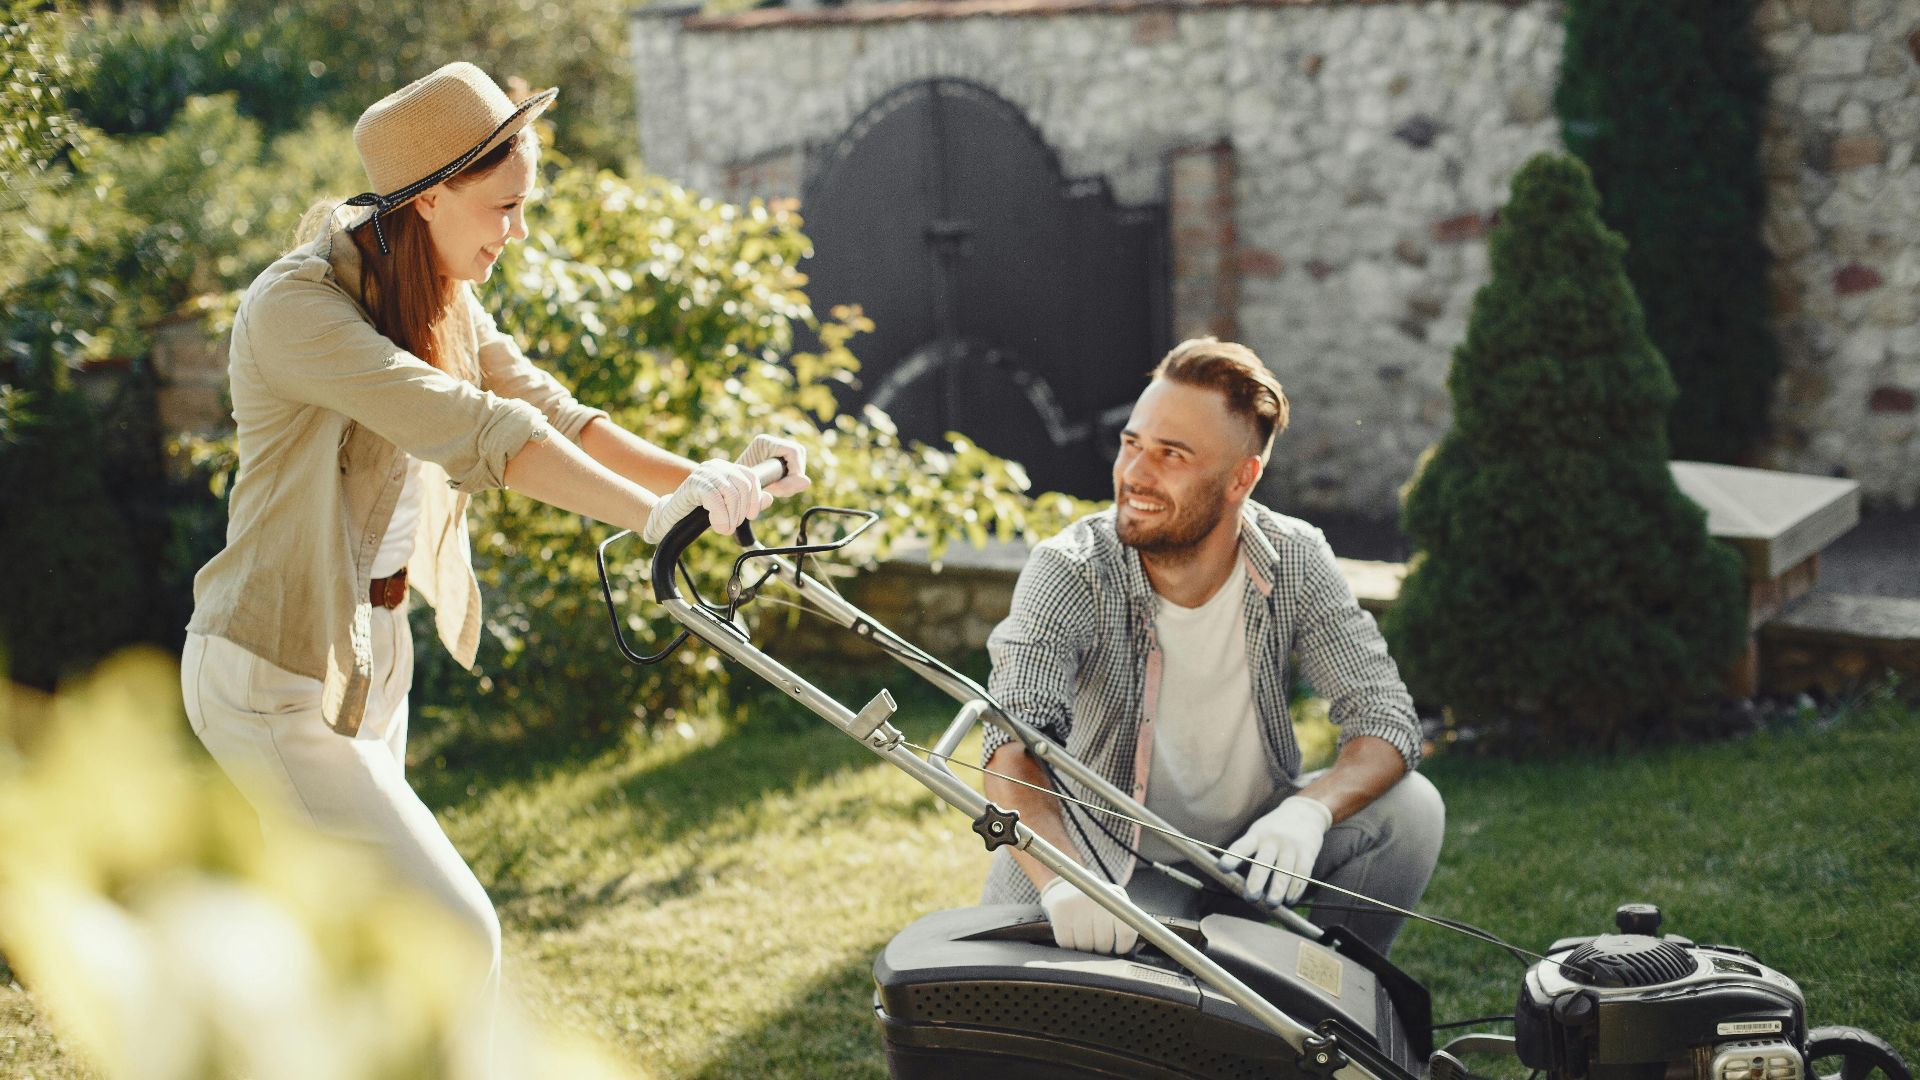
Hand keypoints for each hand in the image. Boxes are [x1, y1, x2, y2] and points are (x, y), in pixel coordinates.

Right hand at [641, 460, 768, 543]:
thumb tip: (769, 498)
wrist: (669, 519)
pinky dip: (720, 516)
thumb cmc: (697, 513)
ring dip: (732, 516)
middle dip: (742, 510)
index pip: (751, 476)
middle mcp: (715, 466)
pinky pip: (715, 499)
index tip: (750, 516)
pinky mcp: (693, 483)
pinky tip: (717, 525)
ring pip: (731, 493)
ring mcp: (704, 473)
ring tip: (725, 528)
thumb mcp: (727, 508)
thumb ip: (747, 502)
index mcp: (725, 468)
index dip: (755, 497)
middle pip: (744, 485)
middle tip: (733, 525)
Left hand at [735, 434, 810, 497]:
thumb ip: (782, 487)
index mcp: (763, 442)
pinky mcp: (778, 459)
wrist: (727, 488)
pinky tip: (775, 489)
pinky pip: (794, 470)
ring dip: (791, 482)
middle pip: (799, 457)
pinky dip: (788, 483)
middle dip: (793, 478)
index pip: (793, 451)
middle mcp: (772, 442)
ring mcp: (776, 449)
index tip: (779, 489)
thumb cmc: (737, 487)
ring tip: (773, 490)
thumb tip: (808, 482)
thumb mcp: (758, 489)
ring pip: (798, 465)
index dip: (794, 472)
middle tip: (777, 491)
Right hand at [1039, 876, 1137, 954]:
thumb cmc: (1095, 904)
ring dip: (1085, 948)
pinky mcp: (1059, 909)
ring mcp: (1077, 902)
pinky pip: (1066, 943)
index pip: (1126, 931)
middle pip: (1104, 943)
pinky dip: (1069, 945)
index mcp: (1116, 897)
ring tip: (1084, 935)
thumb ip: (1126, 922)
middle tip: (1097, 940)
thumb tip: (1135, 947)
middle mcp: (1097, 897)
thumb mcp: (1114, 905)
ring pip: (1085, 946)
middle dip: (1102, 949)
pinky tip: (1071, 933)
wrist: (1065, 887)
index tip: (1118, 948)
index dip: (1123, 946)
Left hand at [1217, 795, 1332, 905]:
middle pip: (1264, 862)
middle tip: (1251, 897)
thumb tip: (1236, 882)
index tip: (1222, 868)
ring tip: (1272, 904)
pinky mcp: (1308, 853)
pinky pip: (1302, 874)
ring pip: (1285, 871)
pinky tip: (1290, 900)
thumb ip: (1248, 851)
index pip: (1241, 847)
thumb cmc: (1274, 829)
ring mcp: (1292, 846)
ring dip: (1278, 890)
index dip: (1231, 858)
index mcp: (1256, 835)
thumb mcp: (1258, 832)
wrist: (1305, 812)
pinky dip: (1296, 889)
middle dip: (1257, 880)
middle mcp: (1273, 839)